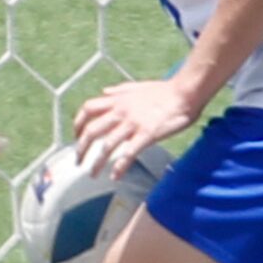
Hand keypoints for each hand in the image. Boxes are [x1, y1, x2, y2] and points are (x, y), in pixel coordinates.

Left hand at [73, 78, 198, 178]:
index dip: (77, 124)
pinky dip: (119, 167)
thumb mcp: (137, 86)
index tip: (77, 136)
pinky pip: (128, 153)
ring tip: (92, 174)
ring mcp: (132, 124)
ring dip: (97, 162)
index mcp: (117, 100)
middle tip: (78, 161)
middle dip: (81, 148)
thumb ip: (119, 90)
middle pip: (91, 131)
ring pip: (106, 146)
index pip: (87, 110)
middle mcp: (120, 112)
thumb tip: (104, 92)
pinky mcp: (146, 134)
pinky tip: (116, 176)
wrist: (186, 91)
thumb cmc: (165, 90)